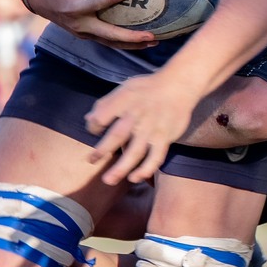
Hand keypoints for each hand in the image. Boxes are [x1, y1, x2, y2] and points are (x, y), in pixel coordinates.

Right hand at [21, 0, 157, 49]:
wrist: (36, 0)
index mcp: (73, 7)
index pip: (94, 4)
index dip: (110, 0)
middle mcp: (79, 24)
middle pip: (109, 35)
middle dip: (131, 37)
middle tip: (152, 36)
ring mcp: (83, 32)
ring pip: (111, 42)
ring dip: (133, 43)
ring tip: (154, 42)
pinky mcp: (86, 35)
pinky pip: (108, 41)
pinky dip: (125, 42)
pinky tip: (142, 40)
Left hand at [85, 70, 202, 183]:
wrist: (178, 86)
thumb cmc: (148, 88)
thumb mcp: (125, 88)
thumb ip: (106, 103)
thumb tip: (88, 118)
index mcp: (124, 101)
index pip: (101, 116)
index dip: (94, 126)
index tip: (94, 130)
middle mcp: (137, 116)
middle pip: (116, 136)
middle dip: (102, 150)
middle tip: (91, 161)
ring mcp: (151, 129)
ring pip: (135, 152)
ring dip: (121, 168)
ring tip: (108, 180)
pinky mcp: (164, 138)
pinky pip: (155, 158)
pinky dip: (145, 169)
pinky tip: (135, 178)